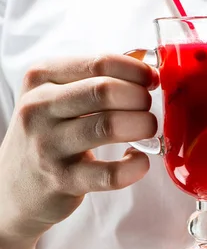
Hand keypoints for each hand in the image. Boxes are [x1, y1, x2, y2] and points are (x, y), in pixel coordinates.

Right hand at [0, 54, 157, 242]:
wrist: (14, 186)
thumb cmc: (46, 134)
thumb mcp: (56, 96)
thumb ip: (95, 78)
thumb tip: (147, 66)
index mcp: (42, 78)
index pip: (99, 62)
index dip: (135, 71)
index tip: (150, 80)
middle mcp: (39, 107)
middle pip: (105, 90)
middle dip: (139, 97)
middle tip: (147, 107)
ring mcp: (48, 145)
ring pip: (109, 126)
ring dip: (142, 125)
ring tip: (147, 129)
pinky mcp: (62, 180)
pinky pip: (110, 173)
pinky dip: (135, 166)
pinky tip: (139, 160)